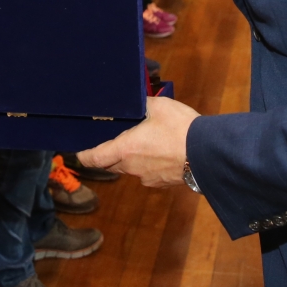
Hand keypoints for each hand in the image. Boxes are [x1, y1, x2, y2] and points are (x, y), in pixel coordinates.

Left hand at [77, 96, 200, 187]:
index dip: (85, 156)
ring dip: (131, 159)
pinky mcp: (162, 183)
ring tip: (142, 144)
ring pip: (131, 169)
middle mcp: (132, 167)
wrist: (208, 154)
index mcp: (125, 149)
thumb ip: (143, 105)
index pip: (95, 158)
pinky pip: (148, 174)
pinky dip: (149, 165)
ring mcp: (148, 178)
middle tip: (112, 142)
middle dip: (109, 155)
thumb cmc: (179, 128)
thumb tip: (137, 103)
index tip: (78, 154)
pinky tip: (160, 154)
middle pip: (112, 164)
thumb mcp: (159, 106)